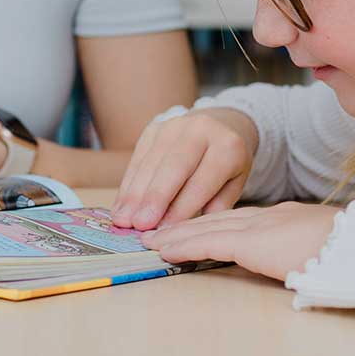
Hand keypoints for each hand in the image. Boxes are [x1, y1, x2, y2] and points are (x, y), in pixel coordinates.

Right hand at [111, 105, 257, 229]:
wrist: (219, 126)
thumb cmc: (226, 165)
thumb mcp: (233, 184)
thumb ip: (216, 205)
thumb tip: (187, 228)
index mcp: (228, 146)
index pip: (202, 180)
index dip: (182, 206)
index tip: (165, 229)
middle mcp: (201, 130)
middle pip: (174, 166)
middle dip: (154, 197)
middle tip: (139, 224)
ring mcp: (174, 126)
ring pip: (151, 161)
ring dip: (135, 193)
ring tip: (123, 219)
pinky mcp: (153, 128)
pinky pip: (137, 157)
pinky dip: (127, 184)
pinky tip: (121, 205)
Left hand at [139, 203, 339, 281]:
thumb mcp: (335, 254)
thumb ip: (313, 259)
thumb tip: (309, 276)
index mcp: (292, 219)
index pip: (245, 219)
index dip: (218, 223)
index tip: (198, 226)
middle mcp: (273, 217)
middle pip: (222, 219)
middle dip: (190, 223)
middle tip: (162, 229)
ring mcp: (263, 227)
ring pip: (210, 228)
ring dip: (179, 234)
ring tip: (154, 240)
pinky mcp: (255, 243)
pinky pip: (211, 243)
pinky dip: (185, 246)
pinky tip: (165, 250)